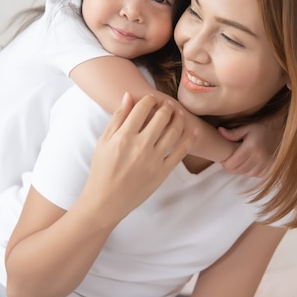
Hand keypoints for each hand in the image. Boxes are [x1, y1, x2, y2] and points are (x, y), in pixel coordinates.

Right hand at [82, 92, 196, 221]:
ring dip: (179, 118)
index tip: (152, 99)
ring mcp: (153, 160)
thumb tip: (128, 96)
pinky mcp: (162, 172)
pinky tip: (194, 130)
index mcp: (123, 137)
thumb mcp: (104, 141)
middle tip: (168, 104)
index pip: (142, 108)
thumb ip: (118, 118)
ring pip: (174, 131)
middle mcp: (140, 146)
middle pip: (161, 117)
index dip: (150, 99)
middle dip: (166, 106)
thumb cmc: (102, 170)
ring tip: (179, 113)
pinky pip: (181, 152)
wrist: (106, 200)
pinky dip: (190, 139)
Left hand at [218, 116, 282, 177]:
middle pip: (237, 170)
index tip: (223, 158)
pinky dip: (249, 172)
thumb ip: (233, 133)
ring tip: (238, 161)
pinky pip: (254, 175)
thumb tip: (220, 131)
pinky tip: (248, 164)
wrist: (281, 133)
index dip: (225, 163)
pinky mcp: (269, 169)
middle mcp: (259, 157)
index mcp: (251, 147)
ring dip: (239, 170)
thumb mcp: (247, 128)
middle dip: (230, 167)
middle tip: (229, 160)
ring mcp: (266, 165)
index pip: (232, 163)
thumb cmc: (261, 129)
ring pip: (245, 174)